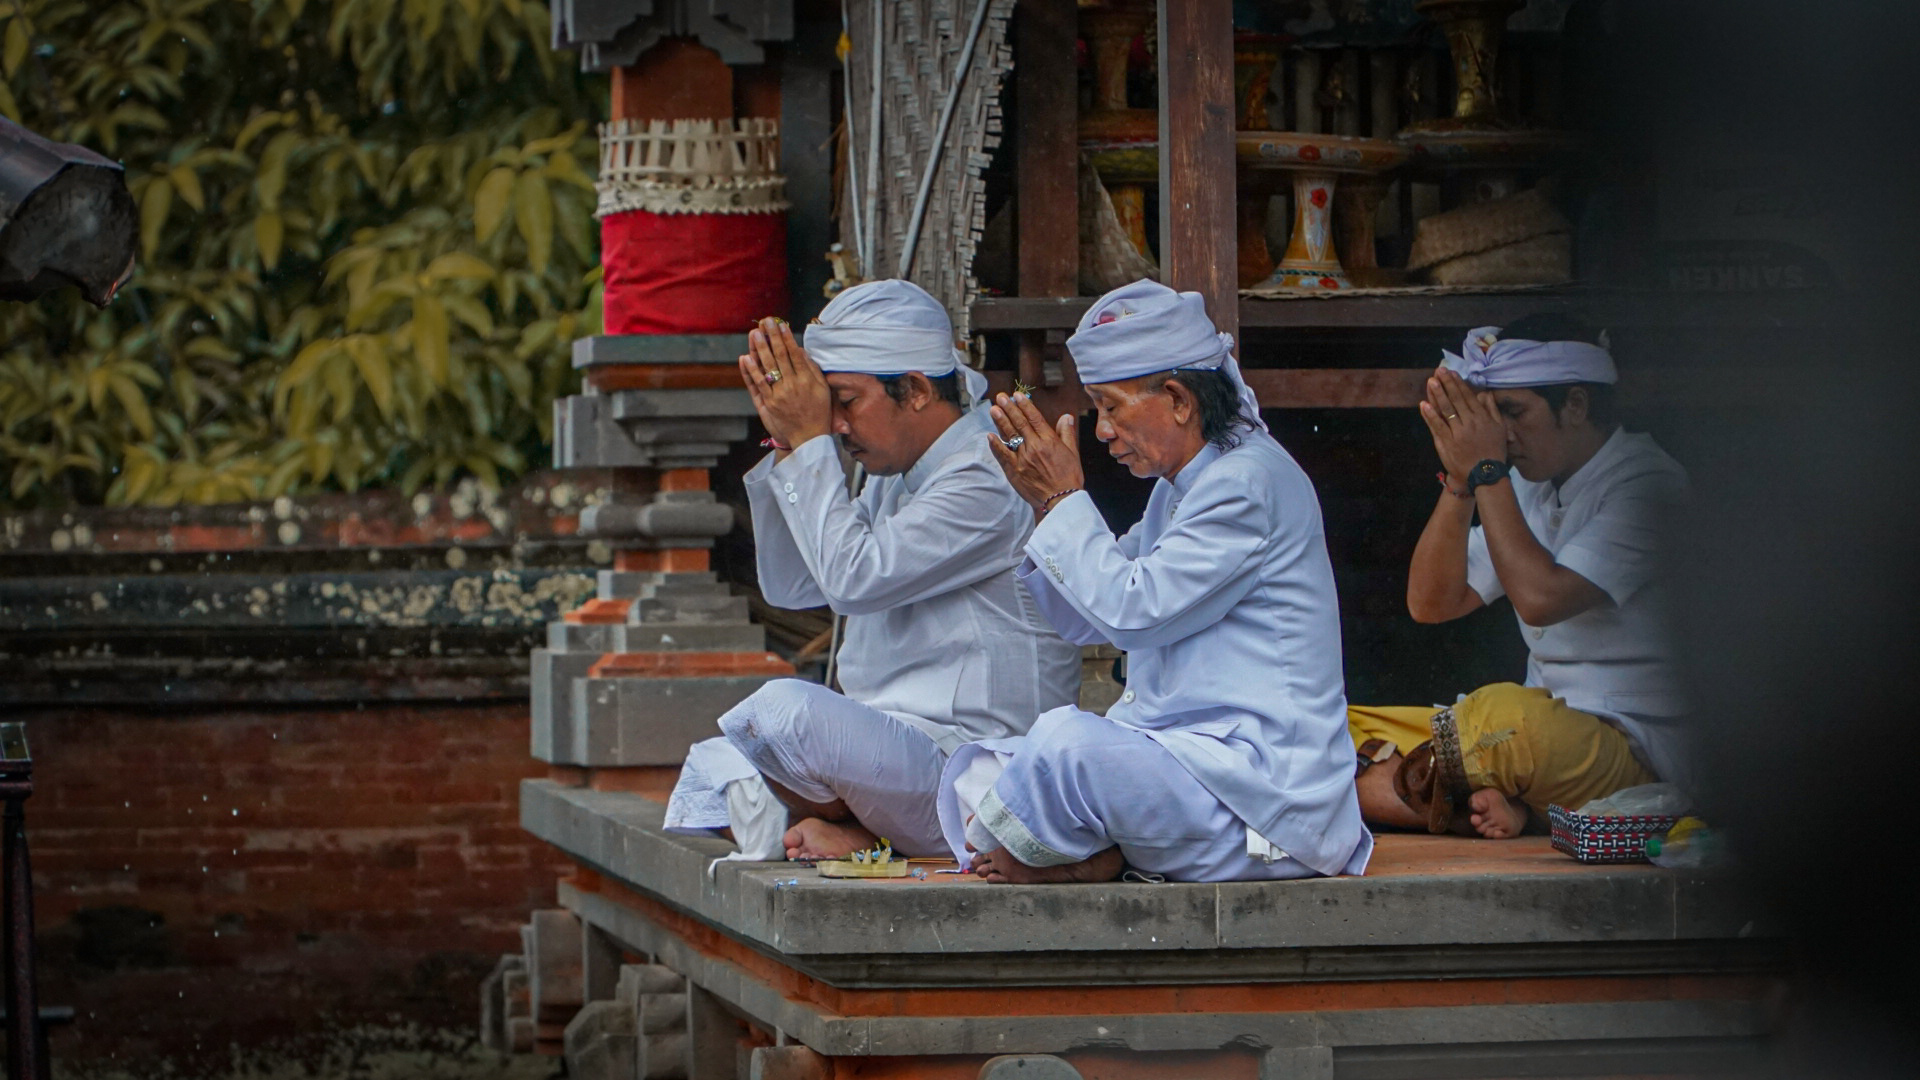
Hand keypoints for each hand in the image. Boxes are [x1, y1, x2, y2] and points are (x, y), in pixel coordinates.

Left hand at [739, 318, 831, 450]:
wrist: (809, 437)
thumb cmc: (819, 412)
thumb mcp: (823, 390)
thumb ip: (812, 369)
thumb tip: (801, 351)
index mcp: (807, 380)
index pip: (795, 354)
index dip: (787, 338)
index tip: (781, 324)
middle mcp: (793, 385)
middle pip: (780, 356)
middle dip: (772, 337)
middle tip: (766, 321)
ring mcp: (780, 394)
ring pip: (768, 367)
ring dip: (760, 349)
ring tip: (754, 333)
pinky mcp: (769, 403)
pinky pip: (759, 384)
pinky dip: (752, 371)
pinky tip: (746, 357)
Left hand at [986, 392, 1083, 511]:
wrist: (1060, 501)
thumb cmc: (1069, 478)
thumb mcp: (1072, 453)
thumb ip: (1067, 433)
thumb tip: (1066, 417)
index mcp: (1049, 441)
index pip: (1034, 418)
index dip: (1025, 405)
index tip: (1017, 395)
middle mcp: (1034, 447)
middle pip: (1019, 424)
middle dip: (1009, 409)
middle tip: (1001, 397)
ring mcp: (1022, 459)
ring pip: (1009, 436)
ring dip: (1000, 421)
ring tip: (993, 409)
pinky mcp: (1014, 472)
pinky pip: (1002, 455)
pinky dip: (995, 445)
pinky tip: (990, 435)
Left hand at [1418, 367, 1506, 484]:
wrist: (1485, 473)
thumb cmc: (1493, 451)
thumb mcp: (1499, 428)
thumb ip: (1492, 410)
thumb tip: (1486, 393)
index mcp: (1482, 418)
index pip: (1468, 397)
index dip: (1458, 384)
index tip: (1451, 373)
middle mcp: (1470, 422)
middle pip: (1456, 400)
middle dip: (1447, 384)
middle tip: (1439, 371)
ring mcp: (1458, 433)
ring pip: (1446, 410)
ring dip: (1438, 395)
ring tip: (1431, 382)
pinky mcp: (1447, 443)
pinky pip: (1437, 426)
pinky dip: (1430, 415)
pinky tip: (1424, 404)